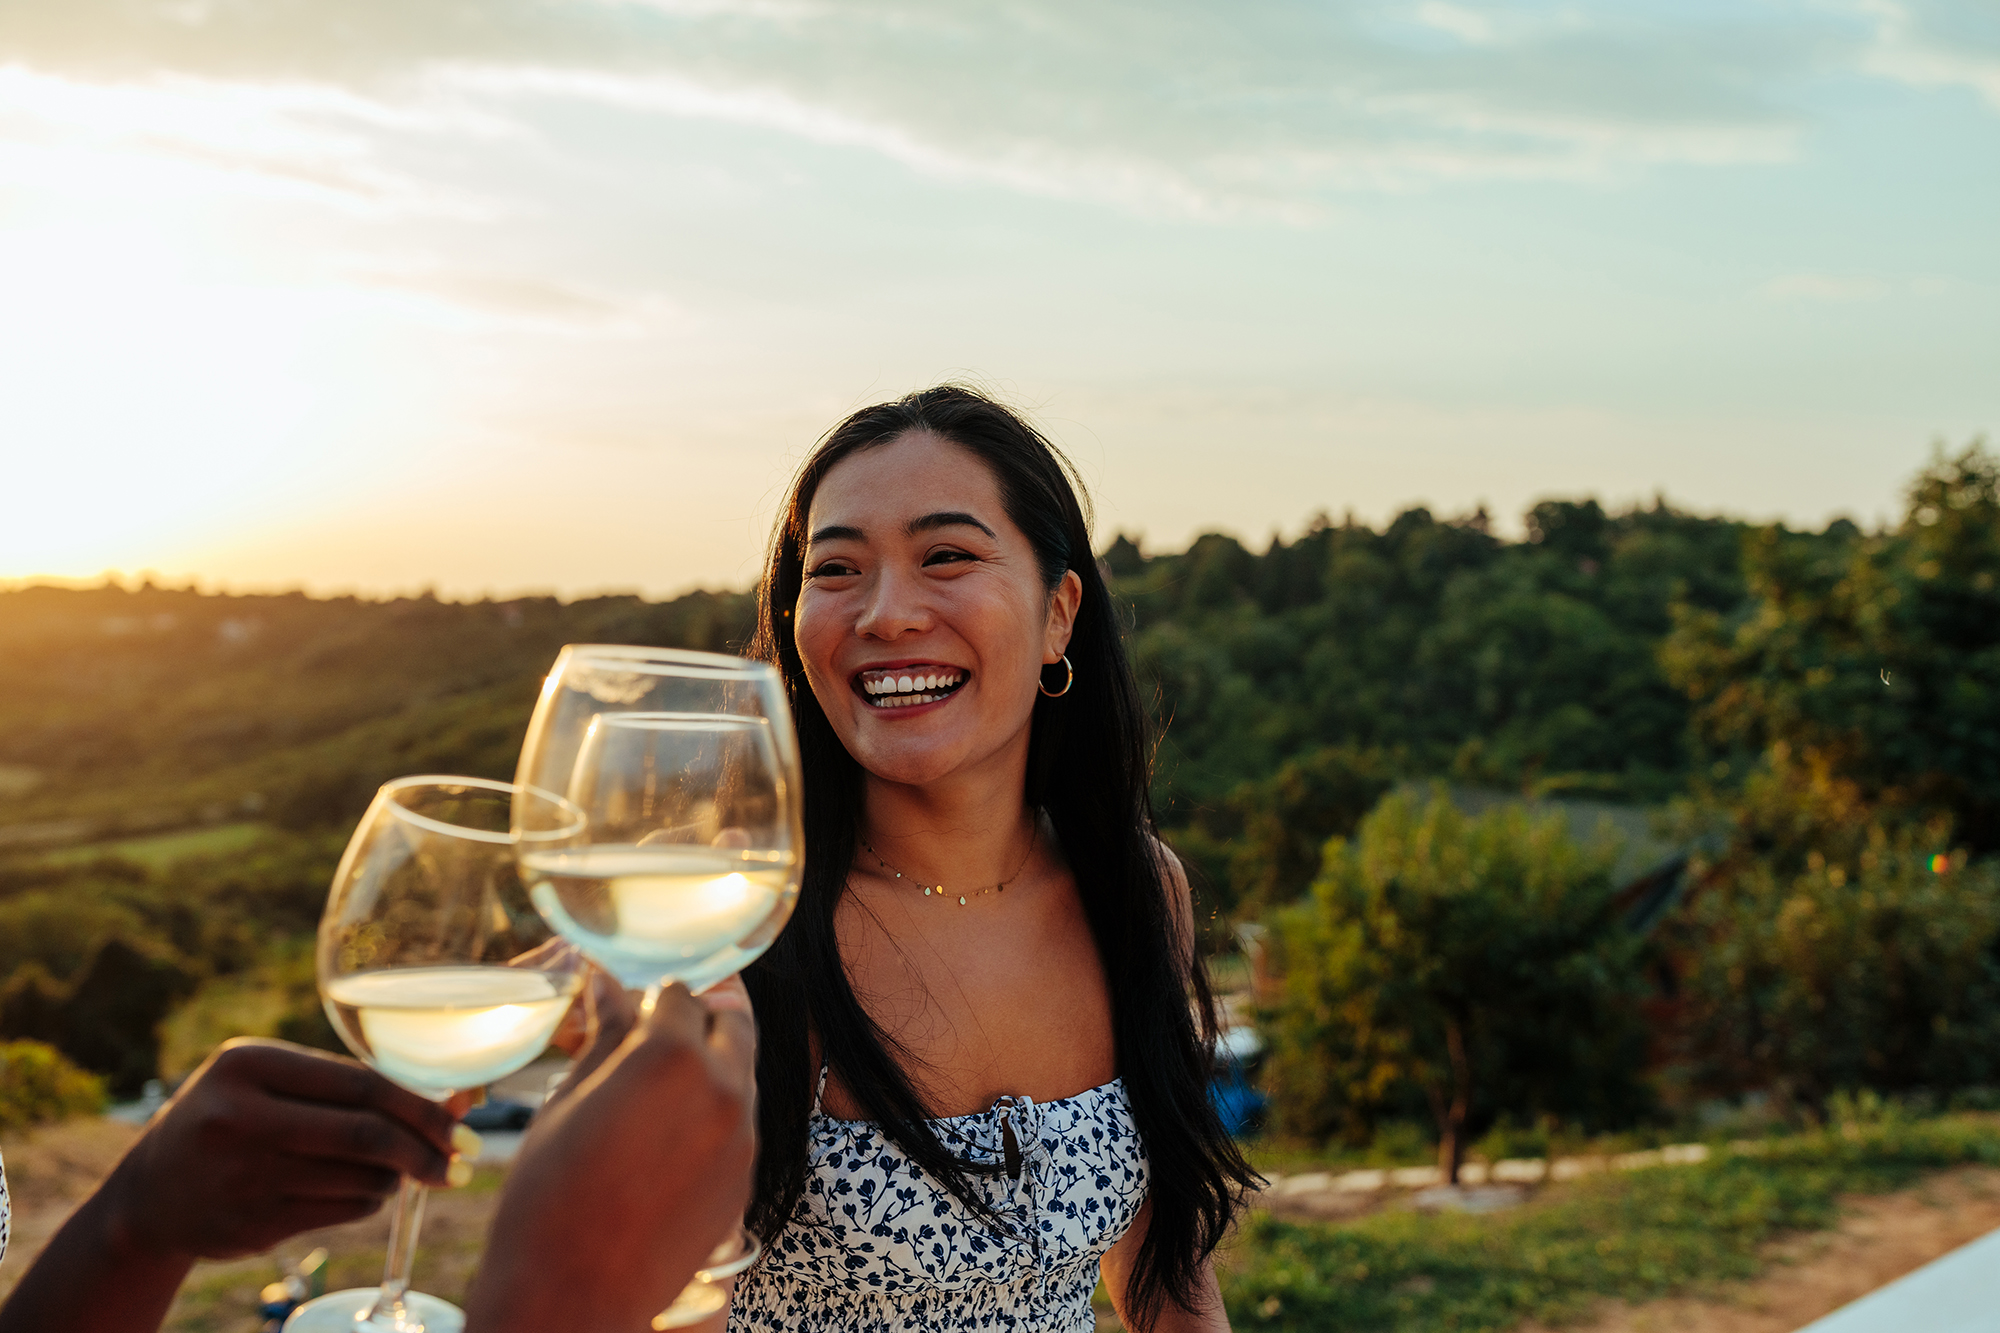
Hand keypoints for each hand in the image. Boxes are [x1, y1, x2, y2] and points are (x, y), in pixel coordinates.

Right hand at [0, 1038, 462, 1332]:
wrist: (150, 1195)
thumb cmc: (234, 1119)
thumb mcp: (268, 1080)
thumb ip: (348, 1083)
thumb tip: (458, 1097)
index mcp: (248, 1064)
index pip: (361, 1083)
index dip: (422, 1106)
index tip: (463, 1124)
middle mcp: (239, 1118)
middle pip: (365, 1135)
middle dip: (426, 1150)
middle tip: (461, 1161)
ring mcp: (242, 1176)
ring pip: (361, 1177)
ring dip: (397, 1176)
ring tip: (399, 1168)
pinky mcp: (250, 1224)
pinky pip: (344, 1210)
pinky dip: (370, 1199)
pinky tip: (363, 1189)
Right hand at [464, 980, 755, 1332]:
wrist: (575, 1295)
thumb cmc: (550, 1196)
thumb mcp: (567, 1102)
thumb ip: (605, 1038)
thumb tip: (610, 986)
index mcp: (671, 1054)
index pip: (680, 993)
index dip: (653, 997)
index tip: (635, 1007)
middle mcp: (722, 1086)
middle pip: (732, 1021)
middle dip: (700, 1019)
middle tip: (661, 1036)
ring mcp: (742, 1134)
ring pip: (741, 1071)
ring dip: (712, 1065)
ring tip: (659, 1093)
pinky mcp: (747, 1176)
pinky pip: (740, 1122)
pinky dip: (716, 1113)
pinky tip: (670, 1139)